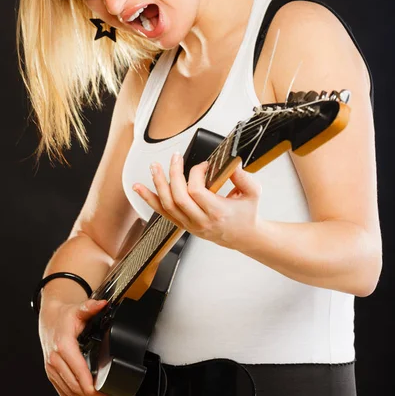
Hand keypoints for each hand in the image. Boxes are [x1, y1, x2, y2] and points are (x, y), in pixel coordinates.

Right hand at [39, 298, 117, 395]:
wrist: (49, 318)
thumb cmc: (64, 316)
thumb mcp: (78, 309)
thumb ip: (91, 307)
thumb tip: (103, 304)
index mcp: (63, 346)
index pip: (79, 373)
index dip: (92, 387)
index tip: (106, 393)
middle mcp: (55, 360)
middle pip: (75, 387)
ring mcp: (52, 370)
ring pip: (69, 394)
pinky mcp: (52, 375)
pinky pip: (62, 394)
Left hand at [132, 152, 261, 249]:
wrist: (244, 237)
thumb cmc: (247, 215)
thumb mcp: (253, 193)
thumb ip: (243, 177)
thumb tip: (230, 163)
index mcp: (217, 212)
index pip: (196, 191)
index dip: (196, 174)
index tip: (203, 165)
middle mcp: (201, 221)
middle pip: (178, 197)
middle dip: (173, 174)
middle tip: (175, 158)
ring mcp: (190, 225)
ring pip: (167, 205)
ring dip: (157, 184)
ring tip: (154, 167)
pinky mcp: (184, 225)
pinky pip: (163, 212)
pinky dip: (149, 199)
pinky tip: (140, 189)